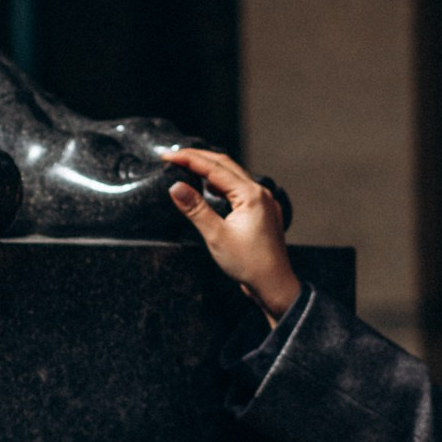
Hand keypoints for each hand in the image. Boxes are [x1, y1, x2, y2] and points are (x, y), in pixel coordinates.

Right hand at [162, 148, 301, 321]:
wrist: (274, 286)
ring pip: (233, 176)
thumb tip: (176, 187)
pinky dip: (221, 184)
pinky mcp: (262, 212)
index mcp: (250, 194)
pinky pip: (239, 189)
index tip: (167, 156)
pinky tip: (210, 188)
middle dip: (198, 158)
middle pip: (225, 165)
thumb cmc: (249, 264)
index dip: (188, 159)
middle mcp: (260, 193)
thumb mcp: (216, 236)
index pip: (214, 168)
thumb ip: (195, 209)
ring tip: (187, 167)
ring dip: (210, 169)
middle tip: (173, 156)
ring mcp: (263, 201)